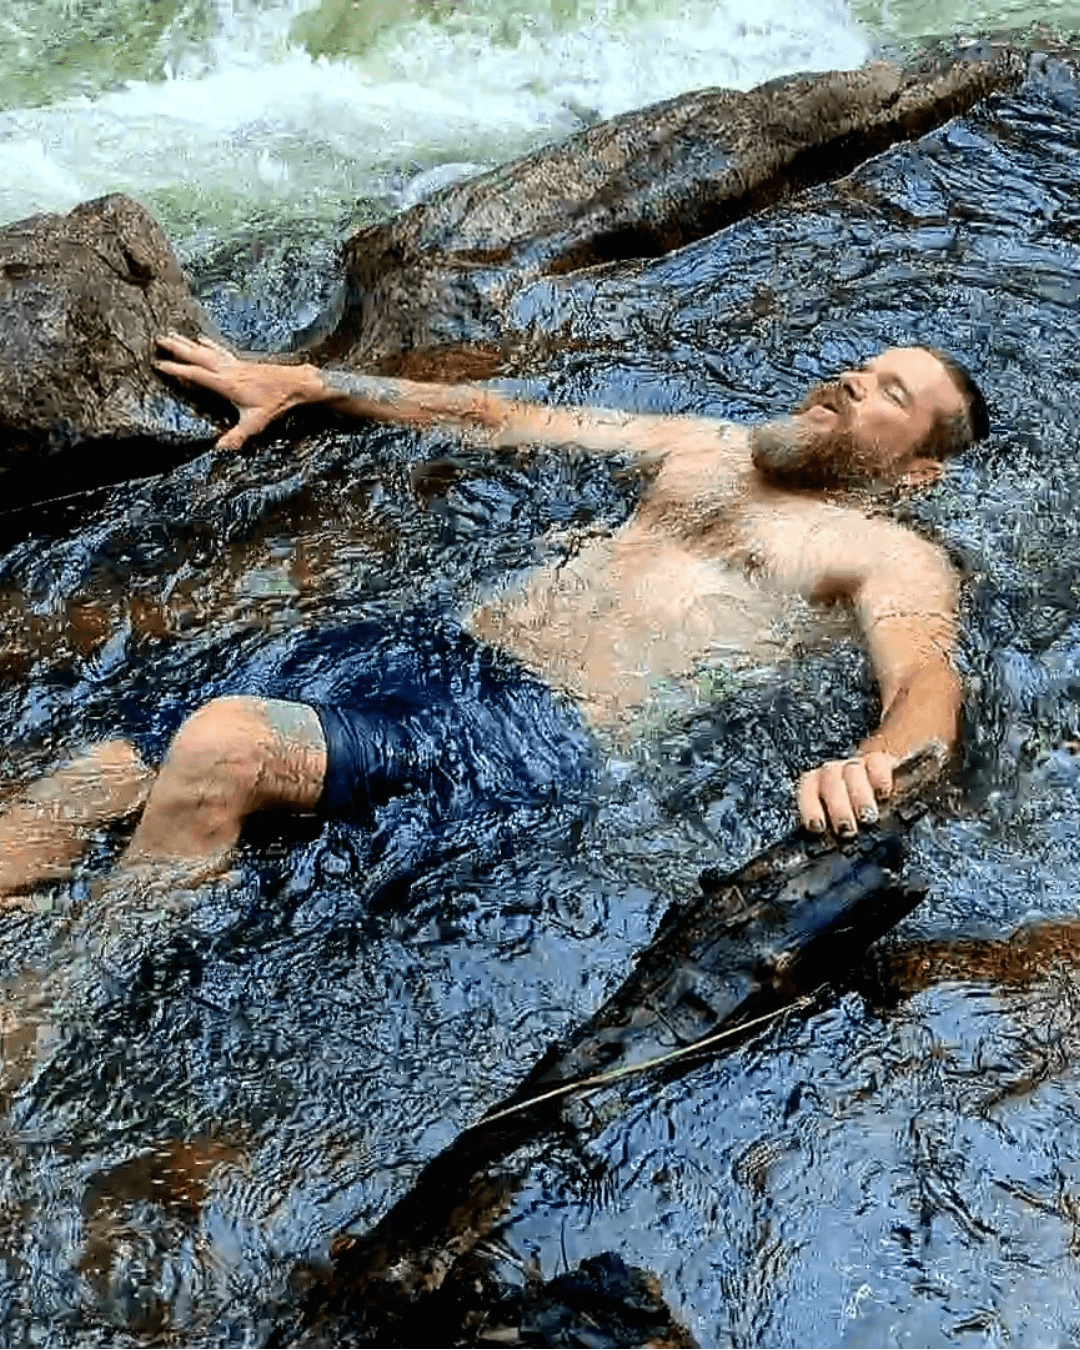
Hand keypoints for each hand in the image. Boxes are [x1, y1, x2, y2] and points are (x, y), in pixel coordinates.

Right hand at [154, 333, 316, 450]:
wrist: (296, 383)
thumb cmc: (276, 402)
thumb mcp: (255, 423)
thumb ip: (236, 436)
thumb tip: (219, 451)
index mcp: (226, 384)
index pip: (196, 374)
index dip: (177, 370)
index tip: (159, 364)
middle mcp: (227, 370)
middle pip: (197, 356)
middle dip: (177, 348)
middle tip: (158, 339)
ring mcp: (234, 364)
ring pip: (206, 350)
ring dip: (188, 343)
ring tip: (172, 334)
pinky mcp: (241, 362)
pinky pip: (219, 350)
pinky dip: (207, 344)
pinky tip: (201, 338)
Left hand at [796, 750, 897, 836]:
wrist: (880, 780)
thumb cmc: (856, 812)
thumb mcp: (844, 824)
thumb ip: (837, 836)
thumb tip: (835, 858)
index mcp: (816, 788)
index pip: (806, 793)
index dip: (810, 809)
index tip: (818, 828)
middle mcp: (832, 774)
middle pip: (830, 784)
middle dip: (838, 808)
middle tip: (847, 829)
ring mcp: (854, 765)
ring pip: (851, 773)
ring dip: (859, 796)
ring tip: (868, 817)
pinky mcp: (879, 760)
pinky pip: (875, 762)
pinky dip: (879, 777)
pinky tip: (884, 793)